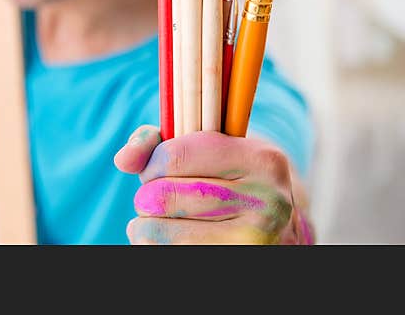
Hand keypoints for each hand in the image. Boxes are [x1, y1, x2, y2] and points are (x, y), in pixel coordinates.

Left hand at [114, 125, 314, 244]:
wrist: (282, 234)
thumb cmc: (232, 183)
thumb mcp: (212, 150)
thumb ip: (160, 142)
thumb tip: (123, 160)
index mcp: (261, 161)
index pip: (173, 157)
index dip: (151, 164)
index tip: (157, 170)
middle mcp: (265, 203)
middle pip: (162, 197)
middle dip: (147, 197)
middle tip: (160, 198)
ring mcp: (254, 242)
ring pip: (157, 232)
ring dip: (145, 226)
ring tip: (163, 220)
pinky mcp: (237, 263)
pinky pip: (165, 253)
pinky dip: (155, 246)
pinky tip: (173, 240)